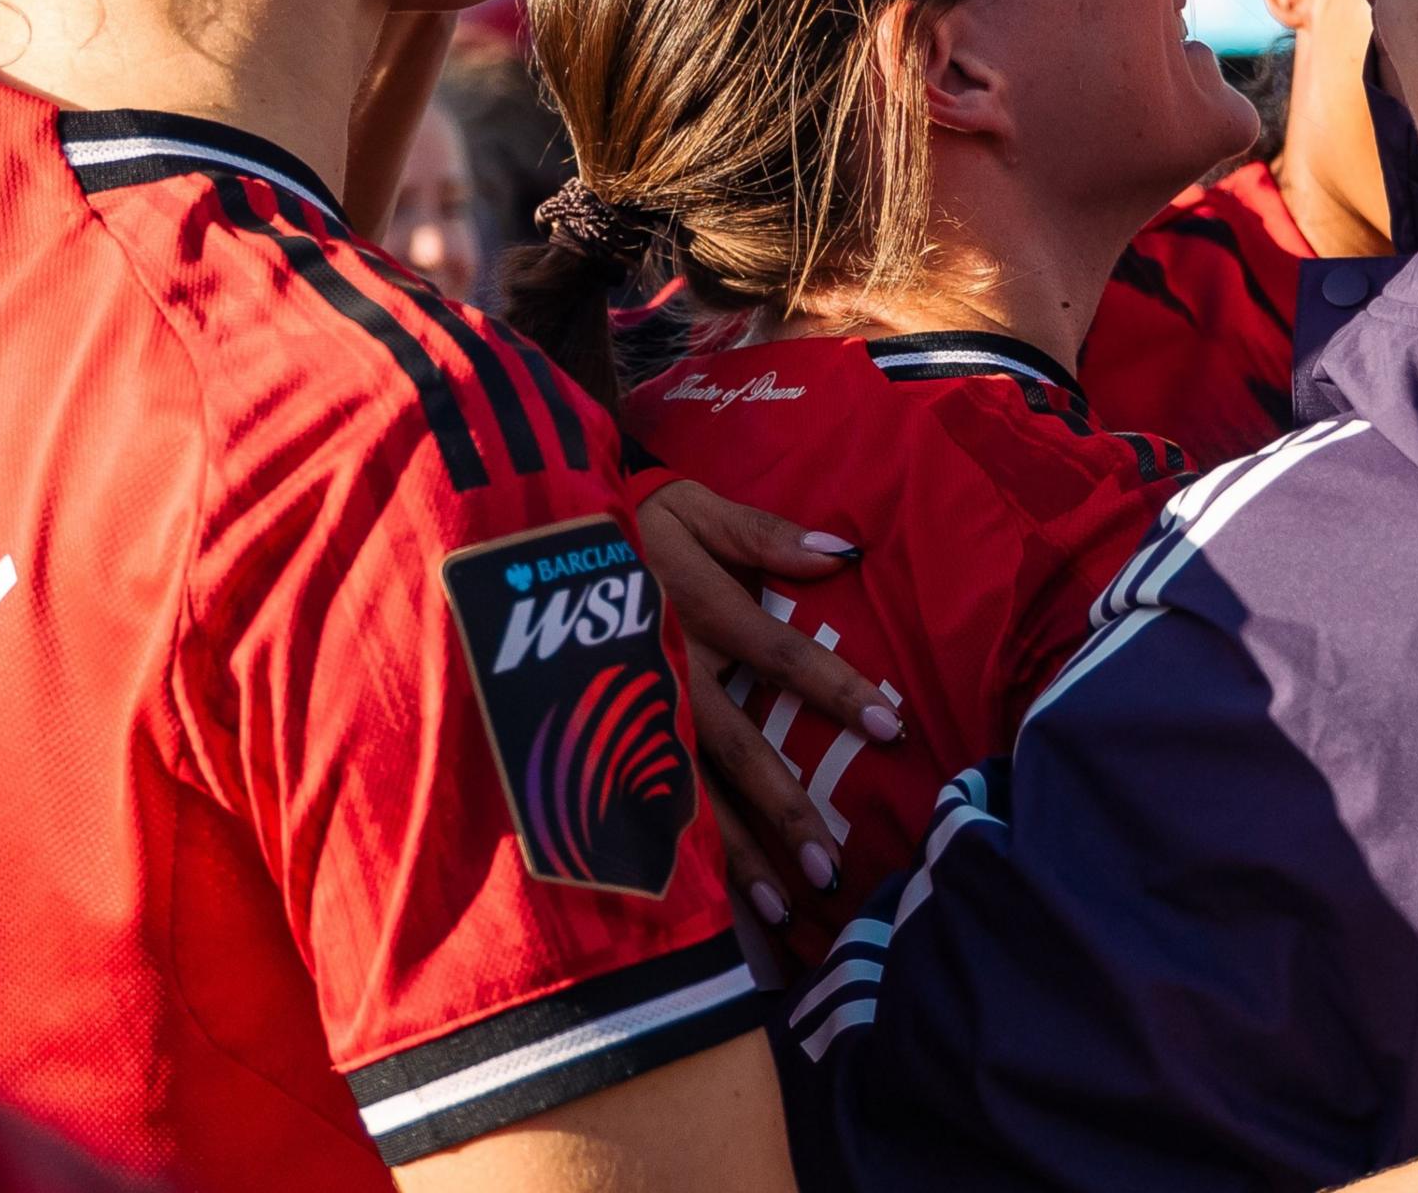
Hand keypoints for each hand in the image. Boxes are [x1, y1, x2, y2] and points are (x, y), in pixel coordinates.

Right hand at [634, 479, 902, 926]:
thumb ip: (762, 534)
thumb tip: (842, 552)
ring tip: (786, 909)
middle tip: (834, 867)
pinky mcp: (601, 741)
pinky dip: (679, 858)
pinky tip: (712, 907)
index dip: (835, 689)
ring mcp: (627, 715)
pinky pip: (642, 806)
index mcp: (692, 610)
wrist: (524, 540)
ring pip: (687, 795)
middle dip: (785, 808)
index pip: (777, 653)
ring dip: (736, 856)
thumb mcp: (692, 508)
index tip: (893, 727)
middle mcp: (662, 672)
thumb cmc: (632, 521)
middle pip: (734, 748)